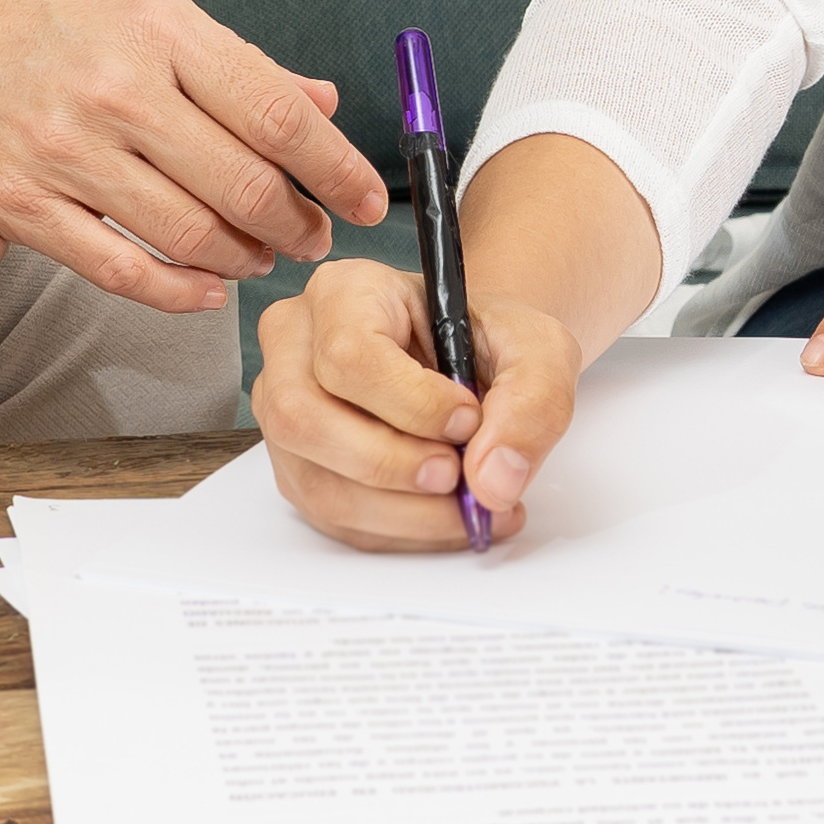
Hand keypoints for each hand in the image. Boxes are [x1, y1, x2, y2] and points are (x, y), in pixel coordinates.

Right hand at [0, 0, 393, 314]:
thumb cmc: (31, 15)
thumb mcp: (133, 4)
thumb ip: (229, 61)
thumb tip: (319, 103)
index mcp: (157, 25)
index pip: (278, 113)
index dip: (339, 168)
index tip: (368, 198)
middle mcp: (115, 87)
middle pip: (244, 181)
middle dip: (298, 223)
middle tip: (317, 237)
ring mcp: (64, 150)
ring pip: (190, 232)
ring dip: (245, 258)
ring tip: (262, 258)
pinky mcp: (20, 204)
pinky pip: (120, 269)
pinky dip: (178, 291)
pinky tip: (206, 288)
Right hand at [254, 257, 583, 549]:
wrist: (478, 366)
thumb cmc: (490, 343)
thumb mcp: (538, 349)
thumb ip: (532, 402)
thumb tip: (493, 479)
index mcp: (345, 292)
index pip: (347, 354)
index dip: (409, 402)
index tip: (468, 419)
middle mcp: (296, 346)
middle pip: (304, 418)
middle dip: (391, 465)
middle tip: (457, 475)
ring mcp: (284, 410)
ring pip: (315, 480)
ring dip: (400, 512)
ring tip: (465, 506)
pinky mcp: (299, 467)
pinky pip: (331, 518)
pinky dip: (397, 531)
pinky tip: (445, 518)